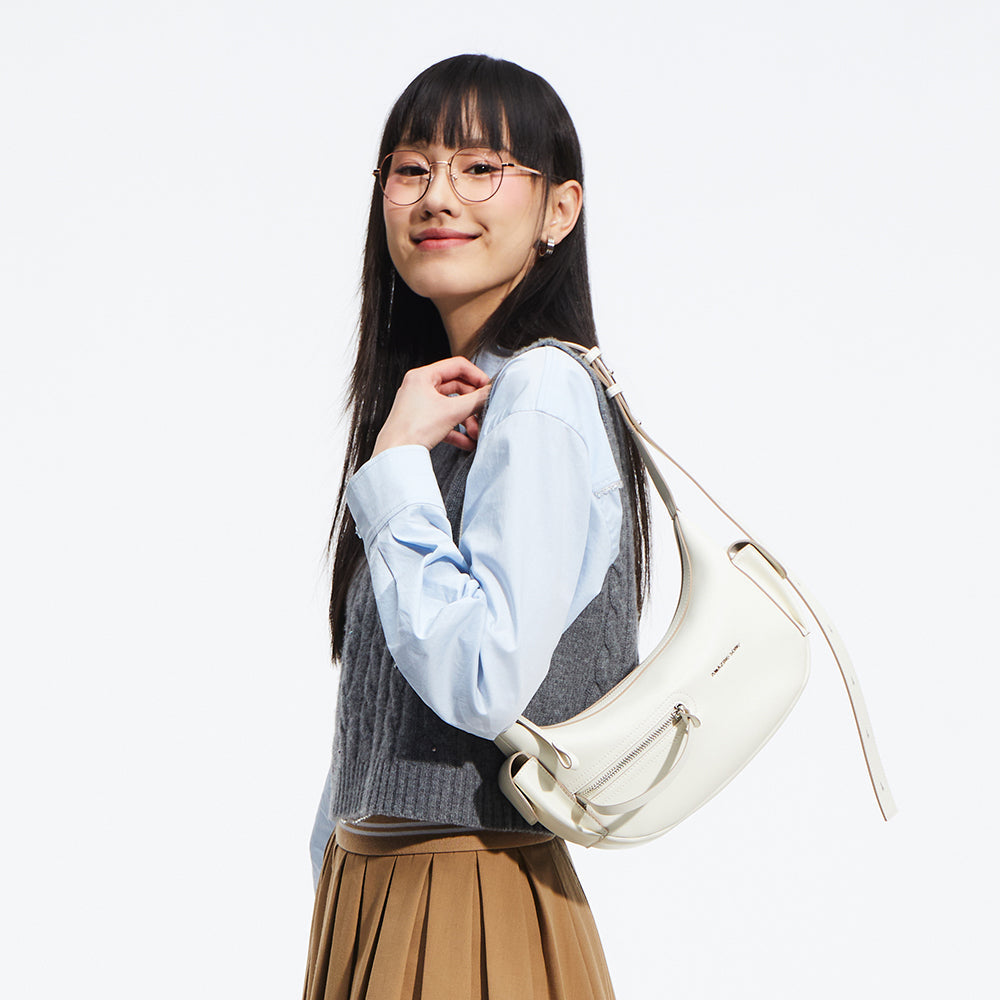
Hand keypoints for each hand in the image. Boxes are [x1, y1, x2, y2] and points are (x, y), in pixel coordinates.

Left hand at [372, 356, 491, 456]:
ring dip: (466, 420)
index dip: (476, 376)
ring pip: (450, 407)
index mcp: (422, 376)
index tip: (488, 388)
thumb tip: (490, 393)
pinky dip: (456, 430)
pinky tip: (467, 442)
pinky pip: (443, 422)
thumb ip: (475, 400)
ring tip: (475, 432)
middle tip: (484, 411)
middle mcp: (419, 387)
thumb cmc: (412, 430)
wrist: (394, 455)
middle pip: (456, 388)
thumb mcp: (451, 412)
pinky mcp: (419, 422)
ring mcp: (418, 405)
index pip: (457, 366)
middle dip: (471, 404)